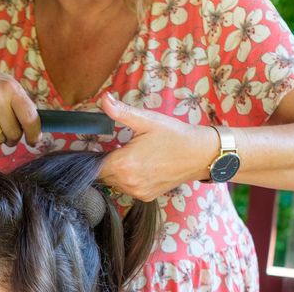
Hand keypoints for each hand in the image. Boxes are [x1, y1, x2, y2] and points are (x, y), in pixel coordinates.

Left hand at [99, 93, 214, 201]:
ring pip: (114, 183)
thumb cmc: (173, 135)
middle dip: (106, 162)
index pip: (95, 166)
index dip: (94, 156)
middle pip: (103, 175)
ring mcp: (138, 191)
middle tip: (118, 148)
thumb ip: (120, 111)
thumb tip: (104, 98)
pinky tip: (140, 166)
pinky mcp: (146, 196)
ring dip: (116, 171)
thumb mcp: (145, 120)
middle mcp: (129, 182)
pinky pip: (127, 189)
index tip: (97, 146)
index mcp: (124, 163)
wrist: (199, 154)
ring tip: (131, 155)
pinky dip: (128, 179)